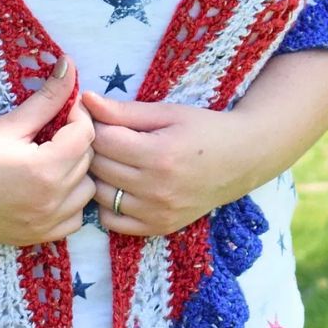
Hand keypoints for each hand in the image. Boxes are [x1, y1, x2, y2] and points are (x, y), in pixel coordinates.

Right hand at [0, 60, 94, 246]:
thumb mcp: (9, 122)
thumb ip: (47, 97)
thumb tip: (70, 64)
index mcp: (44, 170)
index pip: (85, 135)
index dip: (77, 114)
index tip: (62, 105)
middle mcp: (50, 203)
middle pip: (87, 162)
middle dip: (76, 140)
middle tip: (53, 127)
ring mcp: (43, 225)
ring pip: (85, 193)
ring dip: (76, 172)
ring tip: (51, 156)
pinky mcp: (34, 238)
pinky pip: (72, 221)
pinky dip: (69, 203)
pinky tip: (47, 187)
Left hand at [82, 87, 256, 237]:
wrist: (241, 161)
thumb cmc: (204, 129)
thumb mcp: (167, 112)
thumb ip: (124, 111)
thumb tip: (86, 100)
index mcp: (159, 155)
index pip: (103, 140)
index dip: (92, 123)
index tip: (91, 114)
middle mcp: (157, 189)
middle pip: (99, 167)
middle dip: (91, 147)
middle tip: (98, 134)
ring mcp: (157, 213)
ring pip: (101, 195)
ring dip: (97, 175)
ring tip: (108, 158)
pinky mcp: (159, 228)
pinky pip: (113, 222)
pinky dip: (107, 204)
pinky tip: (117, 185)